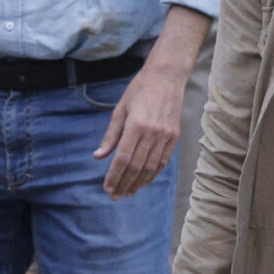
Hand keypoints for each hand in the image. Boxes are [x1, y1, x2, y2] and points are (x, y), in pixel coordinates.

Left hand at [94, 60, 183, 198]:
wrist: (166, 78)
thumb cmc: (138, 91)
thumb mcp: (119, 110)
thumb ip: (110, 135)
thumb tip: (98, 156)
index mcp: (136, 126)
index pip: (123, 158)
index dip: (114, 176)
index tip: (107, 188)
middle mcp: (152, 133)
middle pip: (137, 166)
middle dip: (125, 183)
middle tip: (115, 195)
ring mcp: (166, 136)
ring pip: (151, 167)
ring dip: (139, 182)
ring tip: (128, 192)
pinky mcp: (175, 137)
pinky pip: (163, 161)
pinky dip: (153, 174)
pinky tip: (143, 181)